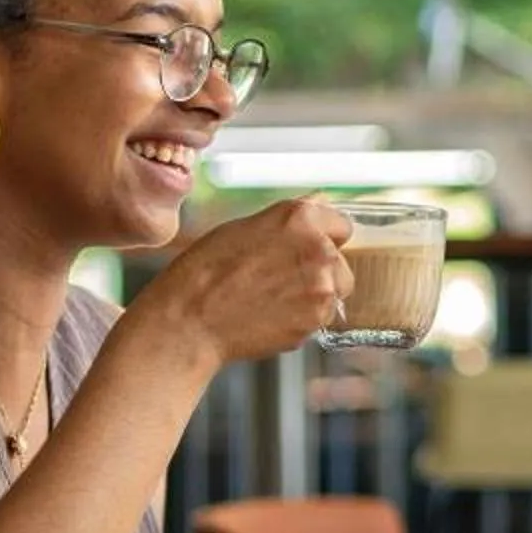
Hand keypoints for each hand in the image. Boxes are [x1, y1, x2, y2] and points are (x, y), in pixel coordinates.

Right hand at [133, 199, 353, 370]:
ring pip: (336, 291)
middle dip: (320, 269)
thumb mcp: (244, 227)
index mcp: (301, 219)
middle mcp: (319, 250)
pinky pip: (320, 317)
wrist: (190, 321)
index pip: (341, 224)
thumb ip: (289, 221)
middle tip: (283, 278)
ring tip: (274, 298)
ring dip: (315, 295)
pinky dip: (303, 319)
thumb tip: (317, 211)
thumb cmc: (204, 272)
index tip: (310, 246)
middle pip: (341, 261)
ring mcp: (322, 289)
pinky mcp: (315, 321)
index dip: (323, 236)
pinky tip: (271, 315)